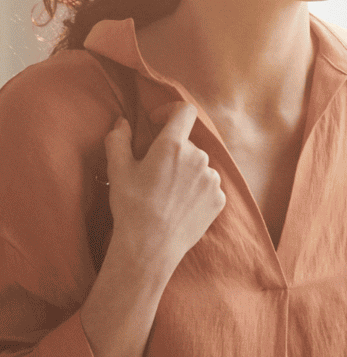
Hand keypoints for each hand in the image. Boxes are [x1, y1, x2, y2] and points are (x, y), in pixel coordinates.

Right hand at [105, 102, 225, 279]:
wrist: (151, 246)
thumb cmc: (131, 206)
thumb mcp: (117, 169)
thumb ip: (119, 139)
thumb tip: (122, 123)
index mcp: (173, 145)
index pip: (184, 111)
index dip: (170, 111)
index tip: (157, 122)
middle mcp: (198, 158)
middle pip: (186, 144)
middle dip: (171, 151)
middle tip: (153, 173)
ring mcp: (212, 179)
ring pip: (198, 165)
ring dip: (185, 171)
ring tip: (166, 193)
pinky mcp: (219, 199)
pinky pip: (208, 186)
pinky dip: (195, 189)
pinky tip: (179, 205)